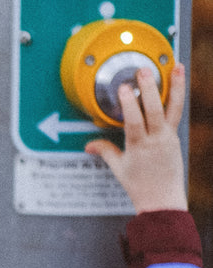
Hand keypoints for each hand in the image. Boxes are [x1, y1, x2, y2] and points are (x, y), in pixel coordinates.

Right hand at [84, 64, 187, 212]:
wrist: (162, 200)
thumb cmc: (139, 186)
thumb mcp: (119, 168)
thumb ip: (105, 152)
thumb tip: (89, 145)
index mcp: (139, 148)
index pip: (134, 122)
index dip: (129, 104)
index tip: (124, 88)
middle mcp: (157, 140)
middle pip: (154, 110)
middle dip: (148, 89)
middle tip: (143, 71)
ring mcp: (169, 137)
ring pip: (173, 108)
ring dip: (174, 86)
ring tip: (175, 67)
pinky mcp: (175, 137)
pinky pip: (176, 112)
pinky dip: (177, 96)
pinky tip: (178, 81)